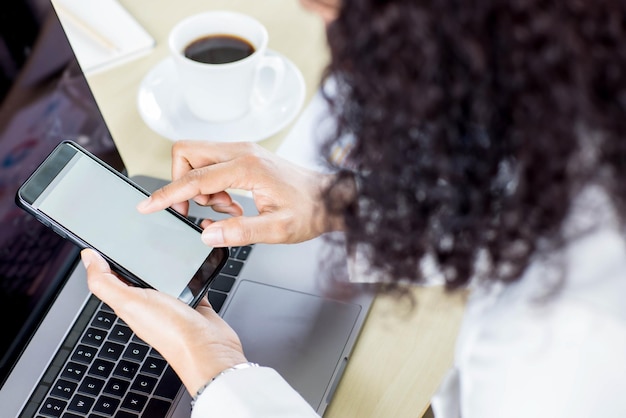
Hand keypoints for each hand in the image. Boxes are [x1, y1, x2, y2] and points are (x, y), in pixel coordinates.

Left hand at [80, 249, 246, 395]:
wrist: (209, 348)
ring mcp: (171, 303)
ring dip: (162, 263)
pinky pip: (188, 282)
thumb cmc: (171, 332)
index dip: (103, 259)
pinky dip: (189, 271)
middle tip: (133, 237)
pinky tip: (191, 263)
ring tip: (161, 245)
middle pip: (136, 276)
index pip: (110, 278)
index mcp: (129, 303)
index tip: (103, 240)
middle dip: (134, 257)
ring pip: (162, 278)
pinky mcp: (192, 301)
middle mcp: (148, 303)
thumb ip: (105, 282)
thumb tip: (87, 258)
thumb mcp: (130, 303)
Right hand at [136, 141, 344, 246]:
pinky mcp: (246, 156)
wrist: (332, 197)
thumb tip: (206, 233)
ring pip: (197, 157)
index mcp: (246, 168)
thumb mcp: (278, 230)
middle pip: (187, 152)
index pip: (193, 178)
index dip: (167, 194)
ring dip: (199, 186)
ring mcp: (243, 151)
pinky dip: (212, 185)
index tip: (148, 206)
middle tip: (196, 210)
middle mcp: (242, 152)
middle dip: (180, 182)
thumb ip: (240, 232)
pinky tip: (232, 205)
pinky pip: (213, 164)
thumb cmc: (311, 210)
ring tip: (225, 211)